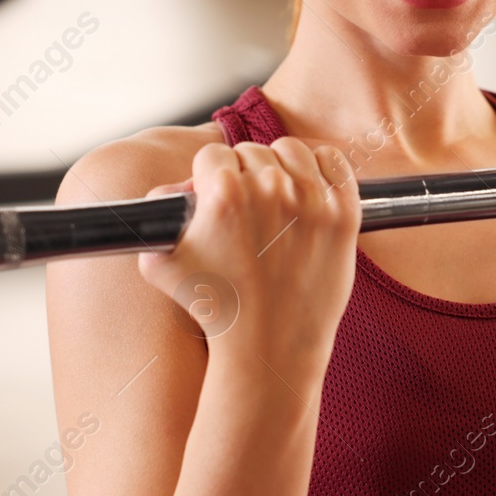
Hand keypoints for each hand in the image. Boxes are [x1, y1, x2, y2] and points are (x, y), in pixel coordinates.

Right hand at [137, 137, 361, 386]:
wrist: (270, 345)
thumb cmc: (217, 308)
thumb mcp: (160, 262)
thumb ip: (152, 214)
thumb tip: (174, 189)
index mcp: (224, 193)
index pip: (212, 155)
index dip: (209, 178)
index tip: (216, 198)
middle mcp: (269, 188)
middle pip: (251, 152)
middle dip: (243, 176)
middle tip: (246, 210)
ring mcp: (311, 199)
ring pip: (291, 150)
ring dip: (281, 167)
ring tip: (277, 200)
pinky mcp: (343, 213)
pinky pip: (332, 161)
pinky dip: (321, 169)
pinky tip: (309, 192)